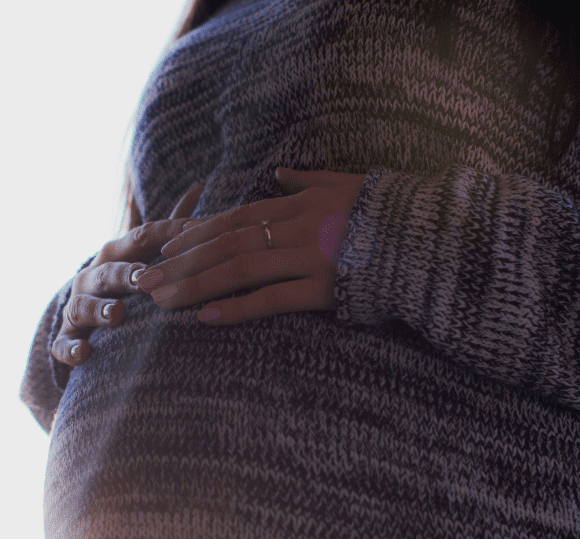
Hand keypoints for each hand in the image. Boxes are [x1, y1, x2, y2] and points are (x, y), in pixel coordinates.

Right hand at [51, 185, 204, 365]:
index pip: (143, 238)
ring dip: (100, 309)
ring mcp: (78, 305)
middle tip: (146, 279)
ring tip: (119, 315)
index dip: (168, 235)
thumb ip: (171, 224)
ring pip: (84, 306)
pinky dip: (73, 349)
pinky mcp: (68, 337)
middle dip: (126, 274)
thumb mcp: (146, 250)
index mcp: (118, 253)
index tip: (195, 235)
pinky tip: (86, 354)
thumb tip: (199, 186)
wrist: (85, 316)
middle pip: (110, 272)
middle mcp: (94, 276)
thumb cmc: (127, 278)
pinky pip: (65, 344)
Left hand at [137, 167, 367, 324]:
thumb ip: (307, 180)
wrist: (428, 239)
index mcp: (299, 205)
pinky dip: (238, 308)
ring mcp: (308, 258)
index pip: (236, 218)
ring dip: (196, 285)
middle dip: (181, 263)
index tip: (167, 248)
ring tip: (161, 301)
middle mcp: (296, 228)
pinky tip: (207, 318)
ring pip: (239, 269)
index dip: (198, 234)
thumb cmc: (387, 213)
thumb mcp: (345, 185)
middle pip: (226, 244)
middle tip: (145, 279)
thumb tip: (279, 173)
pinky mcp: (324, 289)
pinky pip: (273, 299)